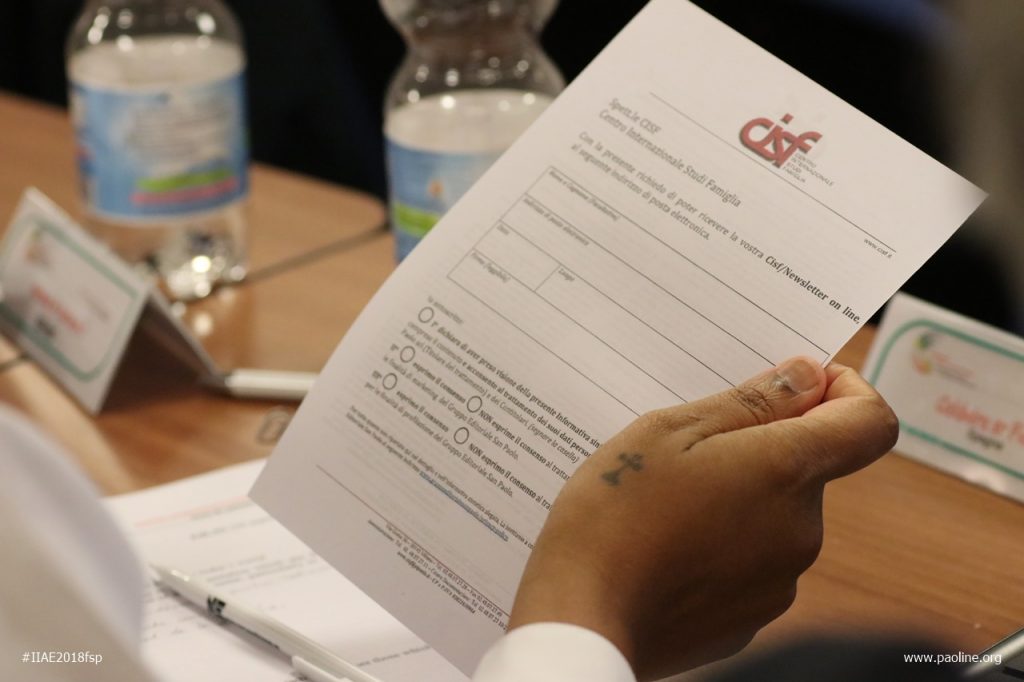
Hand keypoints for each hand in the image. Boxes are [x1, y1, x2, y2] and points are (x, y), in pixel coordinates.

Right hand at [507, 357, 897, 679]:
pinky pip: (752, 563)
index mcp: (785, 472)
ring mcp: (779, 582)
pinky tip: (667, 547)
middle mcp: (800, 530)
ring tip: (666, 504)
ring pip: (776, 515)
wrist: (581, 617)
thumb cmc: (614, 514)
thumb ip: (750, 402)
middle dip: (760, 448)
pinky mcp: (751, 619)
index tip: (798, 386)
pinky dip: (722, 545)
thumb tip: (807, 377)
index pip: (870, 422)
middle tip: (687, 450)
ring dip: (737, 498)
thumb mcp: (668, 431)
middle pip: (809, 469)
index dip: (845, 391)